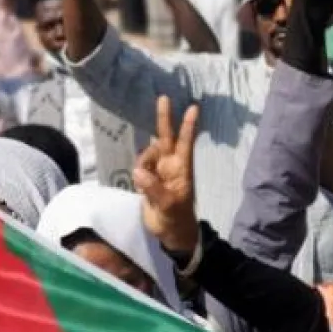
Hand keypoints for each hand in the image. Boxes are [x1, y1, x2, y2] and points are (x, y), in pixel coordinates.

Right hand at [133, 96, 200, 254]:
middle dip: (164, 118)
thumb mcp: (168, 207)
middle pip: (166, 137)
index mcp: (182, 170)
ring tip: (143, 184)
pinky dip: (138, 172)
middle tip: (164, 98)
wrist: (172, 233)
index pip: (185, 143)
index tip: (194, 108)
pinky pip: (140, 167)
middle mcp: (171, 166)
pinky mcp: (148, 178)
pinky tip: (140, 186)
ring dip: (143, 161)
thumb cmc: (176, 219)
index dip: (188, 126)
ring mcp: (159, 171)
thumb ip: (154, 189)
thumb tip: (139, 172)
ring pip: (147, 154)